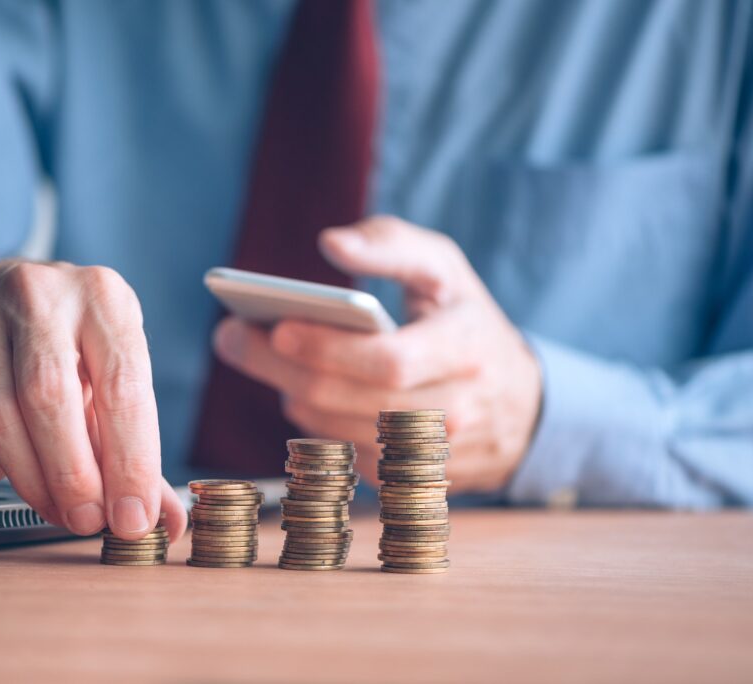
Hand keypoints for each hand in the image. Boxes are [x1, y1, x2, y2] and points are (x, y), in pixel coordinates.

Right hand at [0, 260, 186, 540]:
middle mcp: (41, 298)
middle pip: (50, 399)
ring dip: (31, 479)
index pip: (121, 387)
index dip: (130, 462)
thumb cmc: (64, 338)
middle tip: (88, 520)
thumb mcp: (110, 365)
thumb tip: (164, 517)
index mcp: (103, 299)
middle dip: (73, 476)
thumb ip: (137, 442)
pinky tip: (9, 470)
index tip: (133, 516)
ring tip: (56, 506)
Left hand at [212, 216, 541, 491]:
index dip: (329, 349)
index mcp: (466, 351)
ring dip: (290, 392)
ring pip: (336, 432)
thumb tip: (331, 243)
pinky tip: (300, 388)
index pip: (389, 362)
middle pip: (347, 400)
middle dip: (279, 368)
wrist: (521, 407)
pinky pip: (343, 455)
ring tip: (259, 355)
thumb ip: (391, 244)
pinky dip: (314, 421)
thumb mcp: (446, 269)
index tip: (277, 328)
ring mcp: (432, 457)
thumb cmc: (467, 321)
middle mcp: (455, 412)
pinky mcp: (410, 482)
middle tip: (231, 337)